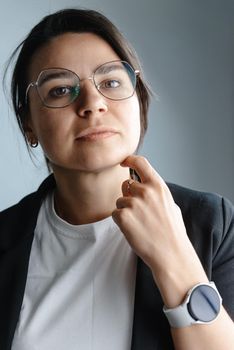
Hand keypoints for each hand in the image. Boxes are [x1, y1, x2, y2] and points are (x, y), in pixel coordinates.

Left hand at [112, 155, 207, 306]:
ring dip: (125, 210)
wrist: (171, 254)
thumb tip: (145, 186)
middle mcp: (145, 191)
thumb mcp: (170, 205)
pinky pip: (115, 214)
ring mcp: (133, 204)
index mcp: (158, 186)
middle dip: (129, 196)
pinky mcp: (123, 217)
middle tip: (140, 213)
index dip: (130, 159)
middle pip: (126, 184)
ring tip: (140, 224)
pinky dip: (121, 222)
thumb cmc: (173, 232)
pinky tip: (134, 230)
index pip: (141, 162)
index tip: (124, 161)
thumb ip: (156, 192)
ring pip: (119, 201)